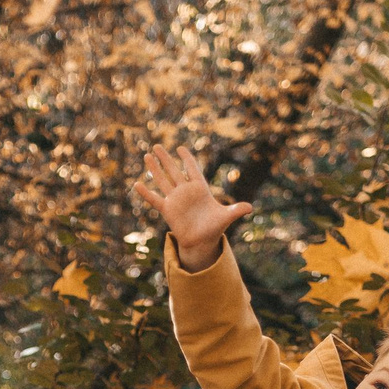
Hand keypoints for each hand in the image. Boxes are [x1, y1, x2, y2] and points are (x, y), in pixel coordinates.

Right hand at [135, 144, 250, 270]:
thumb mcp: (226, 216)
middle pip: (174, 171)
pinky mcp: (168, 210)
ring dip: (154, 169)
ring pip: (163, 181)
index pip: (192, 169)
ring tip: (146, 156)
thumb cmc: (214, 228)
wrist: (202, 242)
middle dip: (166, 158)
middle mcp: (185, 192)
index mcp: (199, 189)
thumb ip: (237, 209)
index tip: (180, 148)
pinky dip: (146, 193)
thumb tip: (251, 207)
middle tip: (157, 145)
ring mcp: (175, 200)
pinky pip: (155, 200)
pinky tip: (136, 184)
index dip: (187, 158)